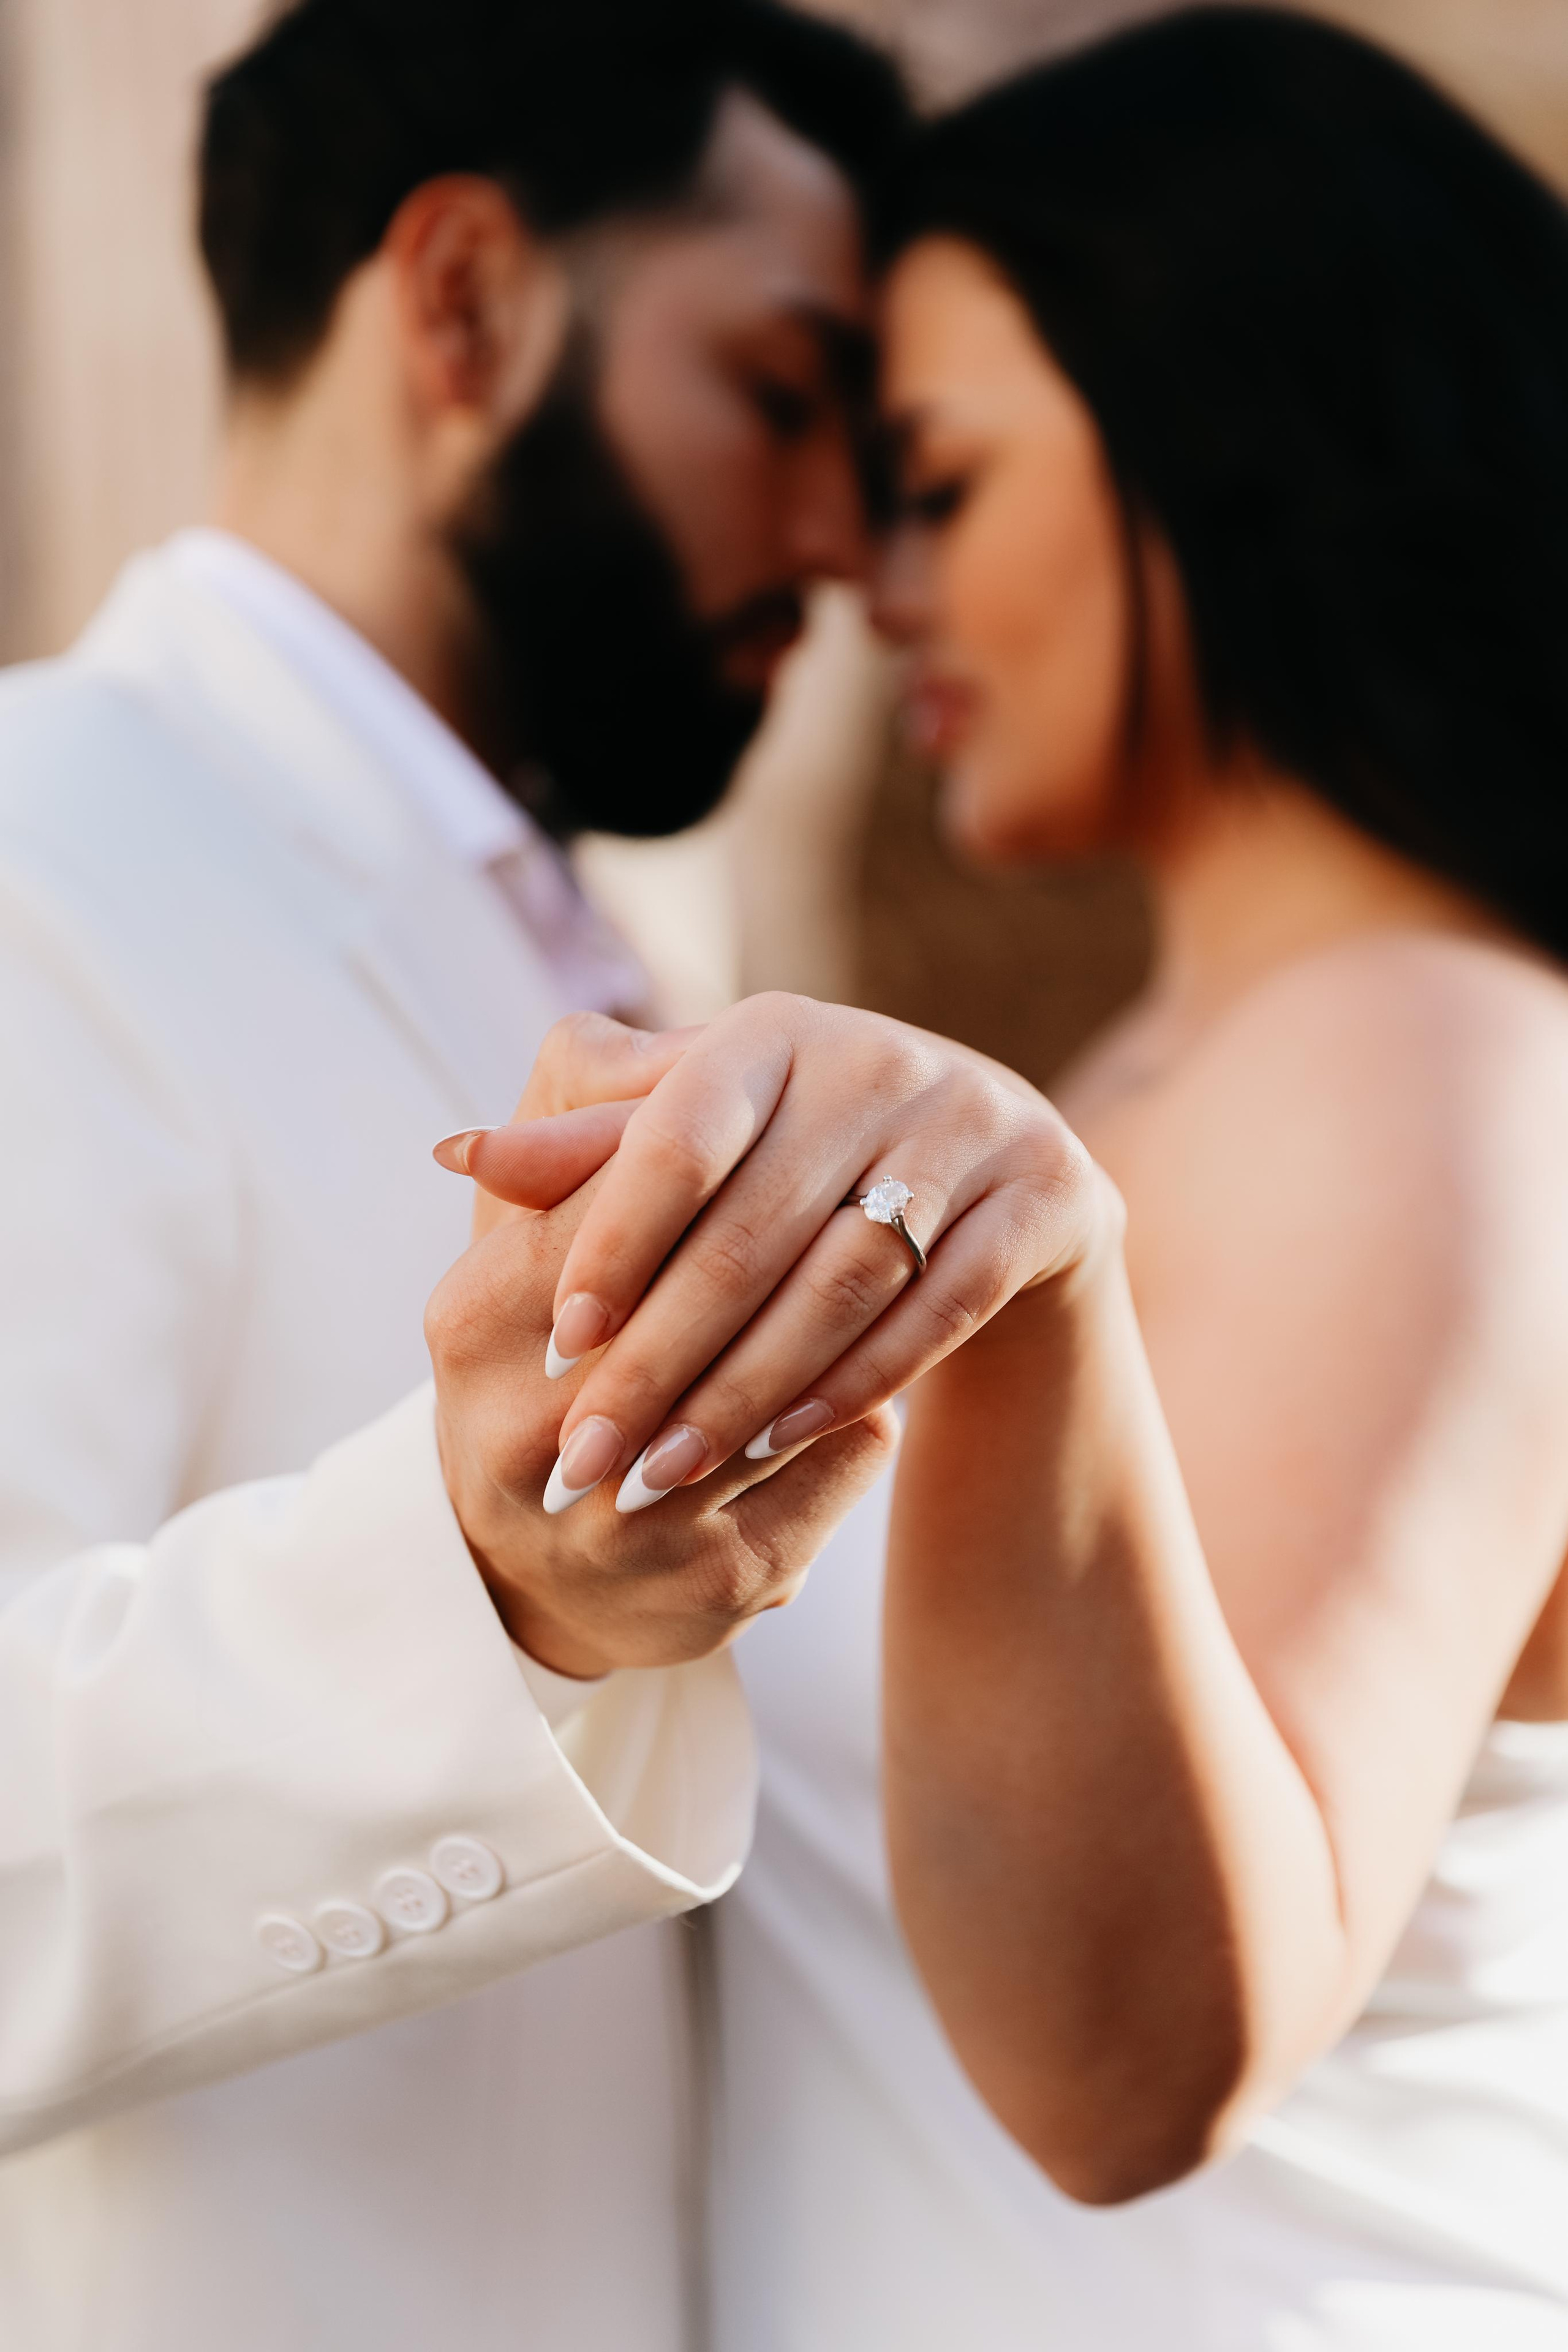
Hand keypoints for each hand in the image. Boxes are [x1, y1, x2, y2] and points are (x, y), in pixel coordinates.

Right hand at [427, 1030, 898, 1678]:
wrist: (532, 1565)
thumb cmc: (541, 1365)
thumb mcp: (530, 1252)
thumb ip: (573, 1149)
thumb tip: (610, 1042)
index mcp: (473, 1323)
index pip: (623, 1209)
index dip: (721, 1171)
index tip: (796, 1124)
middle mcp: (525, 1436)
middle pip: (710, 1304)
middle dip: (798, 1246)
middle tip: (876, 1182)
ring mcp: (617, 1530)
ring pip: (783, 1395)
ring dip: (850, 1337)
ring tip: (901, 1281)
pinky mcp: (711, 1591)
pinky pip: (829, 1480)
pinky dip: (863, 1430)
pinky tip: (882, 1401)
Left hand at [451, 995, 1103, 1519]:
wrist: (985, 1179)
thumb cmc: (795, 1164)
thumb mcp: (694, 1149)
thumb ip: (590, 1155)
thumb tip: (459, 1153)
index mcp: (773, 1030)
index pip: (678, 1133)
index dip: (615, 1238)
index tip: (556, 1339)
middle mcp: (879, 1057)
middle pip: (755, 1227)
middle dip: (661, 1353)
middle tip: (588, 1452)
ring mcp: (973, 1122)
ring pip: (847, 1275)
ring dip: (749, 1385)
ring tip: (667, 1468)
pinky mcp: (1046, 1194)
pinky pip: (943, 1305)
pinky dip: (857, 1379)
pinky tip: (781, 1443)